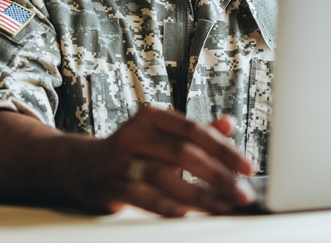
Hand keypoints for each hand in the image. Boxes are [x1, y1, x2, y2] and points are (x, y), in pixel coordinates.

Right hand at [76, 106, 255, 216]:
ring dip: (197, 195)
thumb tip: (229, 125)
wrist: (83, 166)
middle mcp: (133, 133)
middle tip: (241, 194)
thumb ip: (194, 132)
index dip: (223, 149)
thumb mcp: (162, 136)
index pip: (193, 130)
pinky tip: (183, 213)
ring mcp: (118, 159)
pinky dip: (162, 205)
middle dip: (217, 176)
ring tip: (222, 208)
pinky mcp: (108, 184)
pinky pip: (138, 195)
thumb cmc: (132, 151)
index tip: (248, 168)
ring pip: (163, 175)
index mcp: (151, 117)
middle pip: (182, 153)